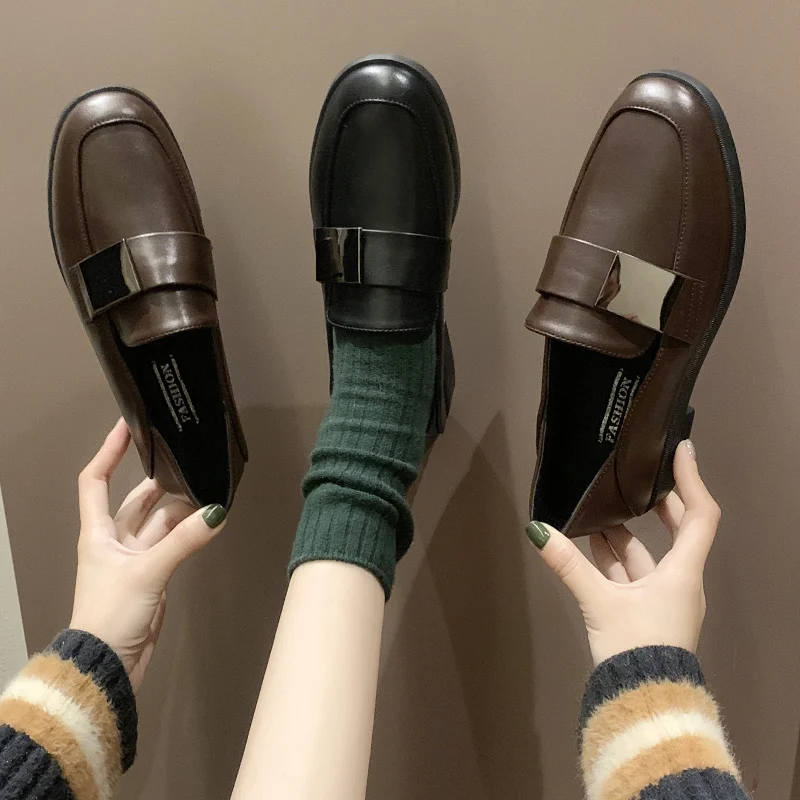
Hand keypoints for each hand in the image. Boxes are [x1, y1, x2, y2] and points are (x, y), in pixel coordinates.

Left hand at [69, 418, 227, 690]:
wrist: (109, 665)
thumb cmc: (111, 615)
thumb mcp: (147, 572)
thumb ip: (183, 541)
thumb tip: (216, 512)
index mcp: (97, 533)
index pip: (95, 481)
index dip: (109, 453)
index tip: (129, 427)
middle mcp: (113, 541)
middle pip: (136, 501)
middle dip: (159, 482)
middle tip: (186, 462)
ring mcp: (134, 560)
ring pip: (160, 524)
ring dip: (181, 510)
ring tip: (207, 491)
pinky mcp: (152, 578)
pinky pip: (172, 545)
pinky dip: (189, 533)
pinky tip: (208, 523)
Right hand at [527, 440, 719, 664]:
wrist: (643, 703)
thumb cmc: (636, 646)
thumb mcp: (600, 602)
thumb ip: (568, 564)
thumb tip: (537, 529)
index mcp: (683, 572)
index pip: (700, 515)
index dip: (692, 480)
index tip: (680, 451)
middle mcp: (680, 581)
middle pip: (677, 530)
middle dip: (656, 504)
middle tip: (637, 478)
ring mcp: (664, 599)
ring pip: (646, 556)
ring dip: (623, 533)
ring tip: (597, 510)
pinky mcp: (646, 614)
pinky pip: (632, 575)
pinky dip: (613, 559)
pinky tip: (589, 546)